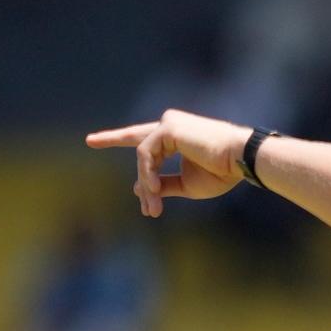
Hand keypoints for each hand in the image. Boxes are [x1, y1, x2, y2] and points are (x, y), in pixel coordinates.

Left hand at [87, 109, 253, 216]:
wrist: (240, 160)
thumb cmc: (221, 173)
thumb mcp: (187, 185)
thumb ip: (162, 184)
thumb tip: (137, 187)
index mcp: (178, 137)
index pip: (145, 137)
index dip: (119, 138)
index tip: (94, 139)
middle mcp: (171, 125)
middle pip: (138, 143)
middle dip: (112, 139)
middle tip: (89, 140)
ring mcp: (168, 123)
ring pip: (142, 157)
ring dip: (145, 185)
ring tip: (152, 206)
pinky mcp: (168, 127)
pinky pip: (145, 155)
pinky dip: (147, 175)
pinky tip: (154, 189)